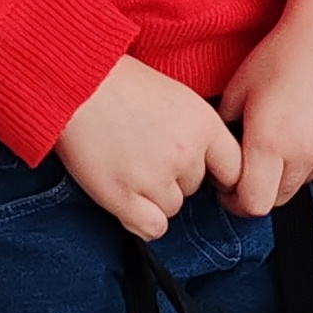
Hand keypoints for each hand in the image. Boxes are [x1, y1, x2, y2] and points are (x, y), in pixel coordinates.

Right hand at [56, 56, 241, 241]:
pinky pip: (152, 228)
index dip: (218, 175)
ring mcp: (155, 177)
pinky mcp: (123, 196)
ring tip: (128, 166)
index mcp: (204, 124)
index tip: (208, 176)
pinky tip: (127, 199)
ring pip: (172, 208)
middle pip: (195, 187)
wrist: (77, 83)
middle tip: (144, 154)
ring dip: (153, 196)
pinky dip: (141, 220)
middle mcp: (186, 153)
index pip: (234, 169)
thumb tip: (206, 164)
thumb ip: (196, 131)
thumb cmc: (122, 84)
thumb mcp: (177, 97)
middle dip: (175, 178)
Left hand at [219, 0, 312, 215]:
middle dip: (263, 187)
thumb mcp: (238, 88)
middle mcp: (305, 153)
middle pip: (279, 199)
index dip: (236, 201)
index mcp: (269, 141)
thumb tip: (221, 157)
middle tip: (258, 161)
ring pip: (306, 181)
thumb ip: (225, 131)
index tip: (232, 189)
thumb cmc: (285, 51)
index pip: (252, 204)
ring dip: (293, 168)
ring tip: (292, 129)